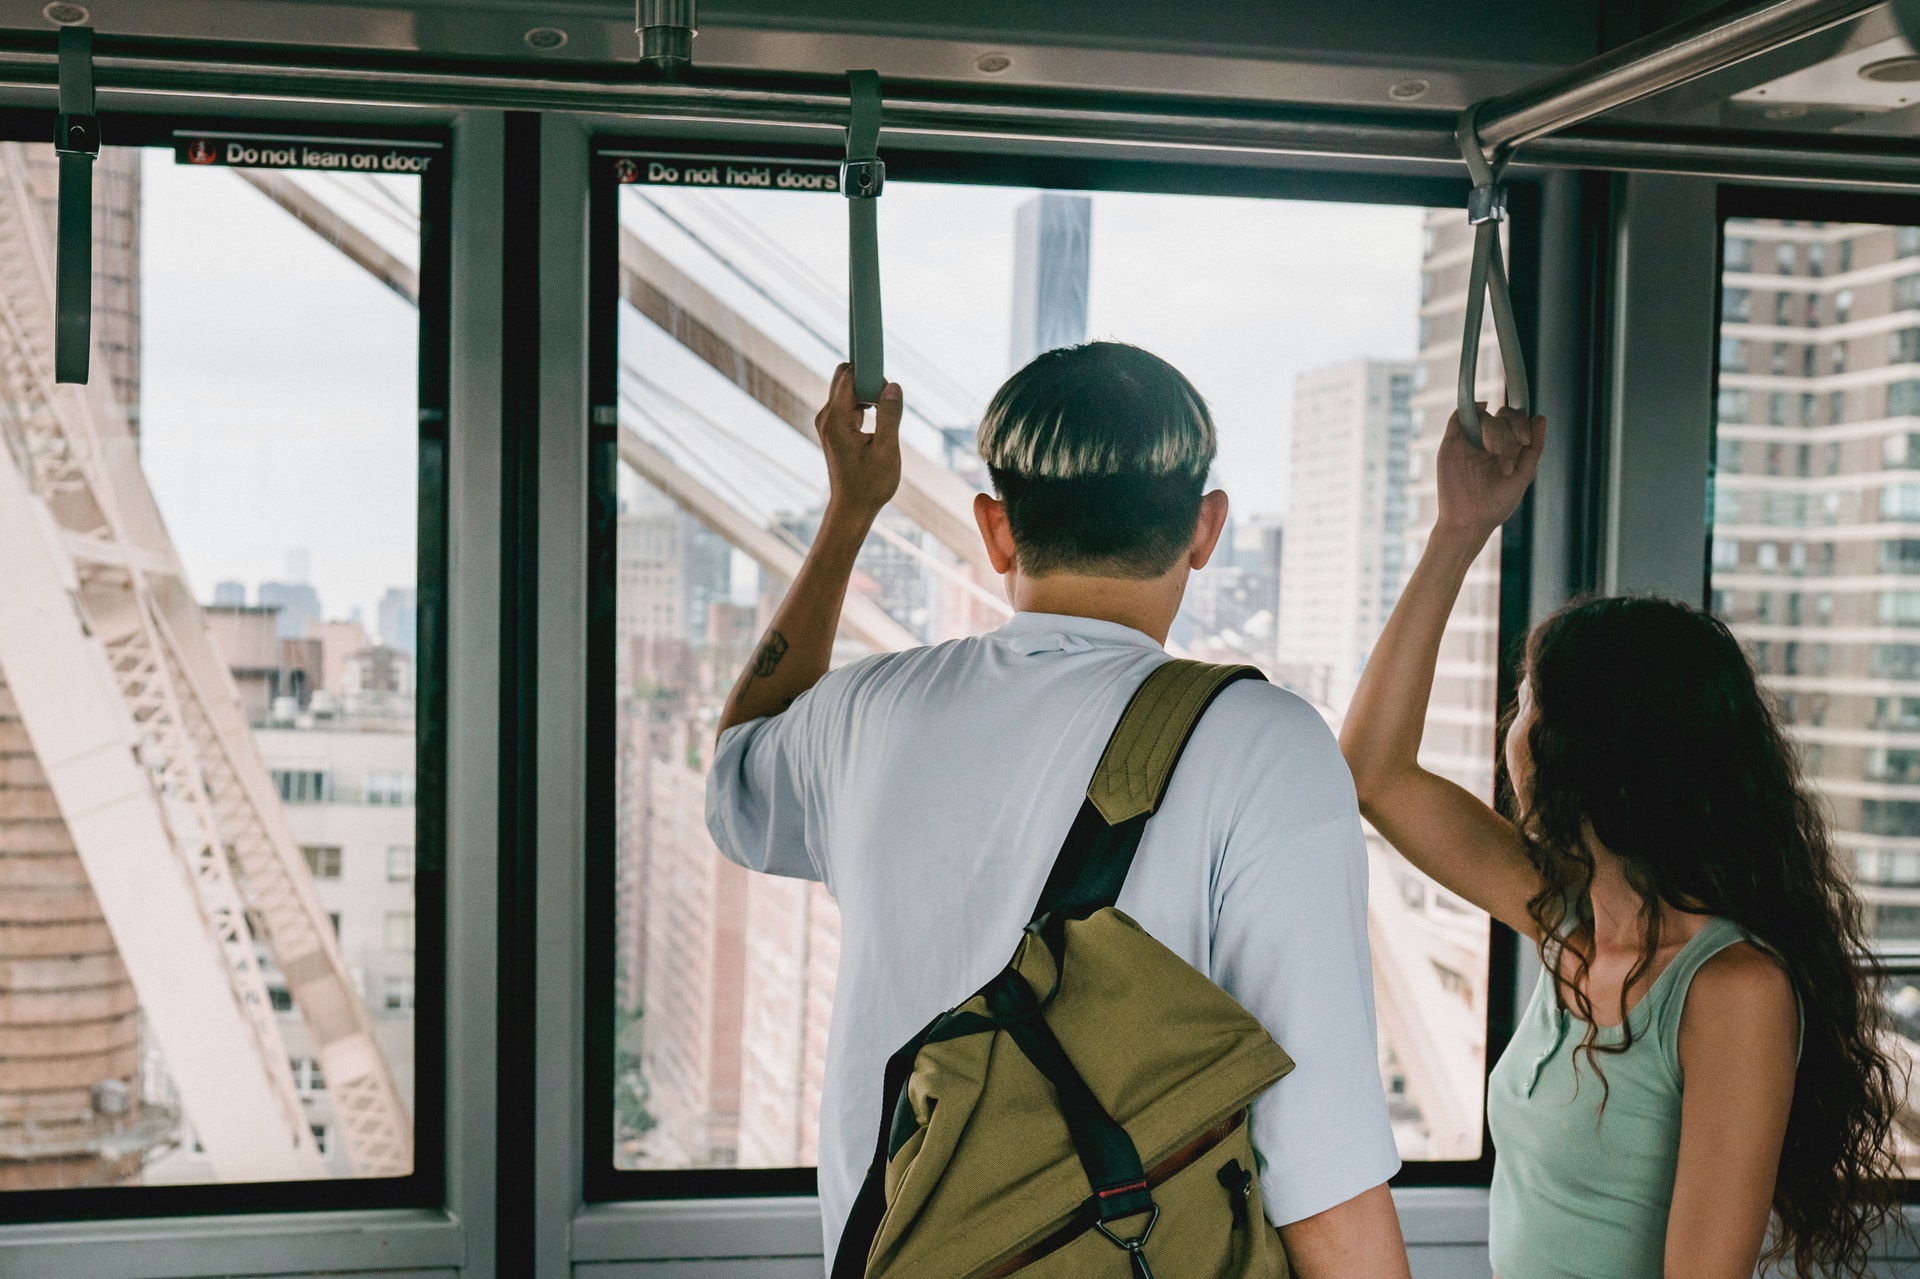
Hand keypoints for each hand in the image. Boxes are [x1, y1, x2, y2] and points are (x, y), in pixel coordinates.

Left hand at [816, 363, 901, 525]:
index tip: (888, 383)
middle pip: (845, 377)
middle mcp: (827, 416)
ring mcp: (828, 421)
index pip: (848, 376)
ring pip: (848, 389)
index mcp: (836, 420)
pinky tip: (878, 421)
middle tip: (888, 402)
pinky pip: (849, 402)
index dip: (869, 372)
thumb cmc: (869, 485)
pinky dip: (865, 403)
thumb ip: (890, 416)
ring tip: (886, 416)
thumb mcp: (886, 451)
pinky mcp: (834, 427)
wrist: (852, 508)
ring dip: (869, 393)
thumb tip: (893, 385)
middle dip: (868, 379)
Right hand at [1435, 404, 1545, 541]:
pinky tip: (1481, 411)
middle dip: (1510, 430)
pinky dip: (1469, 409)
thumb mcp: (1523, 476)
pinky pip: (1458, 417)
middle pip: (1502, 415)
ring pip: (1484, 416)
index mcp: (1507, 448)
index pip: (1517, 422)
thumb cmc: (1497, 504)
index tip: (1525, 441)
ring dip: (1495, 430)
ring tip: (1495, 452)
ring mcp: (1469, 441)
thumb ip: (1534, 448)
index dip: (1522, 424)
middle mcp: (1488, 441)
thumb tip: (1541, 417)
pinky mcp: (1451, 443)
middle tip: (1506, 454)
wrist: (1469, 521)